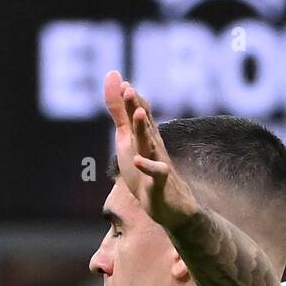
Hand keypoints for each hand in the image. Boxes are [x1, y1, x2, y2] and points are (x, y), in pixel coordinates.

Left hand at [103, 70, 197, 227]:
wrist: (170, 205)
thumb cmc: (146, 169)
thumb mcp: (128, 139)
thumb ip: (120, 112)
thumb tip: (116, 80)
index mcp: (145, 135)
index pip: (139, 112)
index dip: (130, 98)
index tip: (120, 81)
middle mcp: (153, 145)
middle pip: (144, 123)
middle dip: (136, 106)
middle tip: (127, 88)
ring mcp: (157, 163)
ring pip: (150, 144)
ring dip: (144, 129)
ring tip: (138, 113)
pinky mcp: (160, 183)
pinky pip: (156, 173)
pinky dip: (148, 167)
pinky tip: (139, 161)